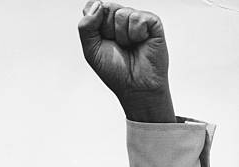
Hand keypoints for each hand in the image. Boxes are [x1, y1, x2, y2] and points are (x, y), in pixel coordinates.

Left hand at [78, 1, 175, 121]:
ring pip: (122, 14)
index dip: (95, 24)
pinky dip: (136, 35)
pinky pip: (137, 18)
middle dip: (108, 31)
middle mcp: (120, 18)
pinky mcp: (152, 22)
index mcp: (104, 24)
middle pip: (107, 8)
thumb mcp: (91, 50)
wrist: (135, 86)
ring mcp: (136, 19)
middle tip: (117, 46)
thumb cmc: (115, 71)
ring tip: (129, 47)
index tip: (102, 41)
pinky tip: (140, 43)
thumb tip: (98, 4)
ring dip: (123, 36)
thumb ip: (86, 27)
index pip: (93, 7)